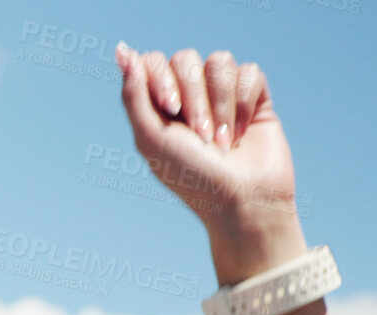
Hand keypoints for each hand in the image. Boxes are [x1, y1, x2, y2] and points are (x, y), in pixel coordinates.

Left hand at [115, 44, 305, 281]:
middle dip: (194, 97)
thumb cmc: (192, 177)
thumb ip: (133, 95)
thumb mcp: (151, 138)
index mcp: (158, 106)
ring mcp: (221, 96)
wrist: (243, 201)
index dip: (161, 77)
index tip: (171, 108)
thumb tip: (122, 51)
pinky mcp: (254, 98)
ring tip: (223, 140)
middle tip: (201, 135)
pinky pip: (249, 72)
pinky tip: (244, 132)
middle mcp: (189, 96)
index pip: (152, 61)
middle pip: (185, 59)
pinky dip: (244, 104)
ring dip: (220, 103)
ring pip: (219, 62)